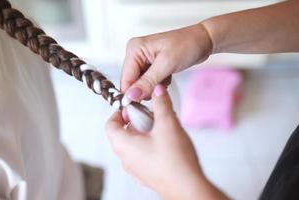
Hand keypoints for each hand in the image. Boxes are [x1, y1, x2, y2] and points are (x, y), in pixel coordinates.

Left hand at [106, 85, 226, 198]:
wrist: (188, 188)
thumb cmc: (175, 161)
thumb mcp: (168, 124)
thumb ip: (161, 104)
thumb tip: (157, 91)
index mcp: (123, 145)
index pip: (110, 124)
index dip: (119, 112)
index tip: (132, 106)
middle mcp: (126, 159)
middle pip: (122, 133)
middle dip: (136, 120)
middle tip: (151, 115)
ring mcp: (135, 169)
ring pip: (133, 145)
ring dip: (144, 133)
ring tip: (162, 128)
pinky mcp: (147, 175)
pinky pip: (142, 155)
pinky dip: (149, 145)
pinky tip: (167, 143)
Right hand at [122, 24, 211, 100]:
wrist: (203, 41)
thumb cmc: (187, 45)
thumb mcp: (166, 65)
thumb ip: (147, 82)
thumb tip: (131, 96)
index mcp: (134, 49)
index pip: (126, 78)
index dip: (131, 94)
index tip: (139, 106)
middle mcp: (136, 53)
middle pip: (132, 82)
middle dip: (145, 89)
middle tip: (161, 84)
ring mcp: (143, 60)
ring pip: (140, 84)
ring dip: (153, 87)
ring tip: (166, 77)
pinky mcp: (151, 66)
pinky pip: (148, 83)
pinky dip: (158, 84)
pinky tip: (167, 77)